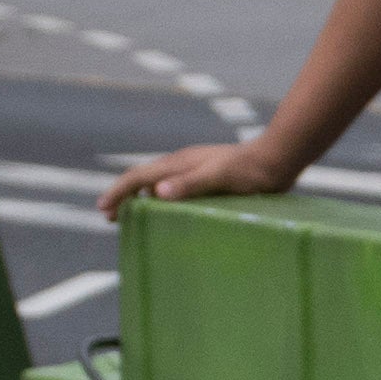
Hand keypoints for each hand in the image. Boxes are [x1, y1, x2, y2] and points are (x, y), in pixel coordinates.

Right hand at [97, 138, 297, 225]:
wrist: (277, 160)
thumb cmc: (249, 170)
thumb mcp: (218, 177)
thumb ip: (190, 184)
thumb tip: (157, 193)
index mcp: (179, 163)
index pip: (139, 177)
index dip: (118, 192)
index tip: (103, 209)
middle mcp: (183, 165)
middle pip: (144, 180)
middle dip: (125, 197)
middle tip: (110, 218)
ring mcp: (195, 171)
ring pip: (160, 185)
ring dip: (143, 200)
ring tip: (134, 218)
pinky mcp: (209, 180)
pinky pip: (177, 191)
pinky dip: (164, 202)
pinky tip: (170, 215)